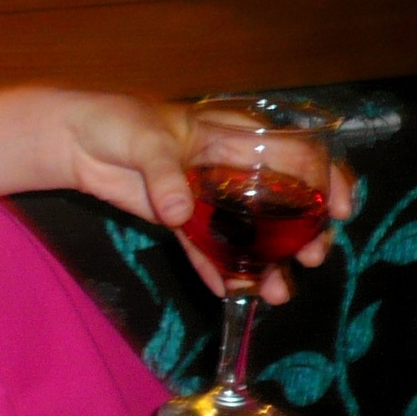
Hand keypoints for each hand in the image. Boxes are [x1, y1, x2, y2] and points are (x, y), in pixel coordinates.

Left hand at [56, 92, 351, 304]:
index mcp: (231, 135)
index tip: (341, 208)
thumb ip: (163, 174)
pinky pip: (205, 248)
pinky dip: (218, 270)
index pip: (296, 151)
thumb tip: (179, 213)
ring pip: (247, 230)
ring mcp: (205, 195)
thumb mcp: (142, 139)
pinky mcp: (179, 220)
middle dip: (305, 229)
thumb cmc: (115, 121)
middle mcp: (228, 166)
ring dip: (267, 260)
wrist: (75, 140)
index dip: (326, 177)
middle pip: (282, 198)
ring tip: (278, 291)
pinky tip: (234, 294)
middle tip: (313, 257)